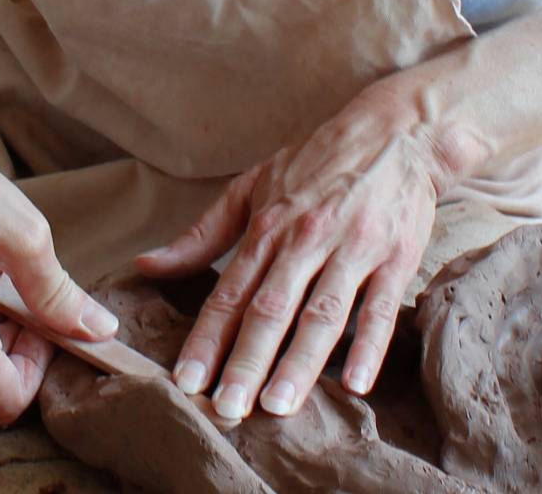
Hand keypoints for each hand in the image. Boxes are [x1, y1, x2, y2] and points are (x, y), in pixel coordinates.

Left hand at [134, 84, 474, 419]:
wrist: (396, 132)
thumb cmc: (317, 163)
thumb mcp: (252, 186)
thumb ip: (201, 234)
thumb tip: (145, 266)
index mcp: (267, 227)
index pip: (229, 293)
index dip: (207, 339)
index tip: (186, 381)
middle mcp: (306, 240)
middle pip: (270, 310)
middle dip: (246, 363)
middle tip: (226, 410)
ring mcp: (352, 249)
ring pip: (321, 314)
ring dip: (299, 364)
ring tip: (278, 408)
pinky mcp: (396, 257)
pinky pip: (381, 309)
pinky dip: (369, 346)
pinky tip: (355, 384)